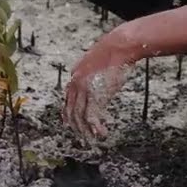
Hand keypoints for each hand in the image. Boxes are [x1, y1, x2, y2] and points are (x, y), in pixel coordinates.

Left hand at [64, 25, 138, 139]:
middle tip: (82, 137)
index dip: (68, 113)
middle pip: (71, 110)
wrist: (118, 47)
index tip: (69, 123)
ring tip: (93, 139)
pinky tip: (101, 133)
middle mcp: (76, 84)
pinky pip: (91, 116)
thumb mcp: (97, 60)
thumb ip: (91, 69)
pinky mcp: (95, 95)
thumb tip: (90, 72)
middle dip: (76, 126)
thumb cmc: (113, 51)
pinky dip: (96, 127)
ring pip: (79, 116)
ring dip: (86, 130)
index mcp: (75, 75)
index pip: (68, 99)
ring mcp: (84, 90)